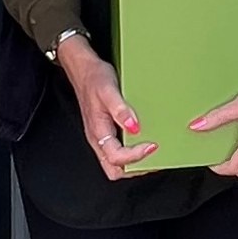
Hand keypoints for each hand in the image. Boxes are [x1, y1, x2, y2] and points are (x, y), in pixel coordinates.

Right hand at [58, 37, 155, 179]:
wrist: (83, 68)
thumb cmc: (94, 78)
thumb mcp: (108, 90)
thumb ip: (120, 109)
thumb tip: (134, 127)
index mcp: (98, 131)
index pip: (115, 157)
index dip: (135, 156)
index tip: (153, 146)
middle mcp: (98, 138)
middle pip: (114, 169)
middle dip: (135, 168)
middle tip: (154, 158)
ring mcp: (102, 137)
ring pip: (116, 163)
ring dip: (134, 163)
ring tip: (152, 153)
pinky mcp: (106, 132)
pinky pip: (118, 151)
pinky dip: (132, 154)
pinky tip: (143, 142)